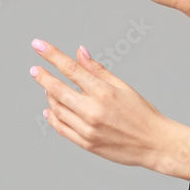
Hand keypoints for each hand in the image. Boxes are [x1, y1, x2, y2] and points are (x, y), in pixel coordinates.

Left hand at [30, 38, 189, 171]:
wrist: (155, 144)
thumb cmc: (142, 112)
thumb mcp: (123, 86)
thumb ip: (98, 70)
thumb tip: (80, 53)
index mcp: (103, 92)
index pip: (71, 68)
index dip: (52, 55)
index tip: (38, 45)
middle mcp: (92, 110)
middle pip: (57, 89)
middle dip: (43, 76)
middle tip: (34, 69)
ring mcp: (88, 129)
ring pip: (57, 109)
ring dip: (49, 97)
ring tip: (47, 88)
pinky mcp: (86, 143)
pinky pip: (62, 128)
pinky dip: (52, 118)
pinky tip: (49, 110)